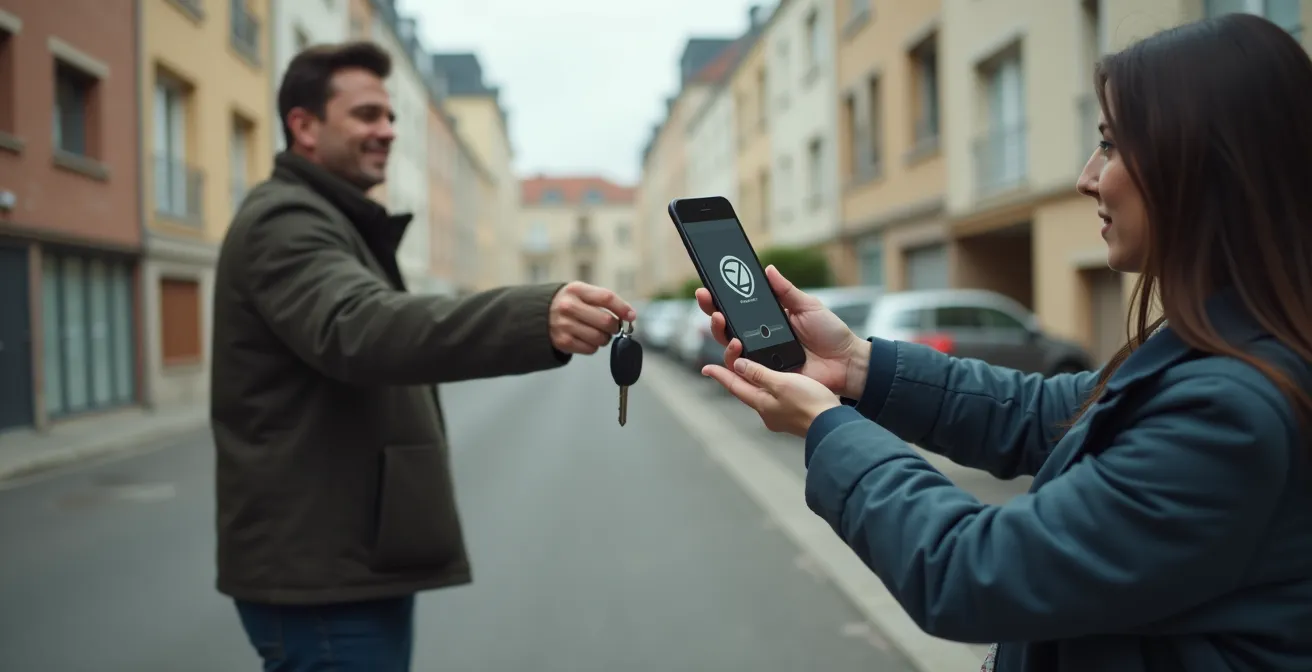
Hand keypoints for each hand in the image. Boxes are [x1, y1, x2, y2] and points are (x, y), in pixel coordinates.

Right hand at [549, 282, 636, 354]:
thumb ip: (605, 300)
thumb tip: (630, 316)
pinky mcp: (563, 342)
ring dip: (605, 338)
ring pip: (600, 338)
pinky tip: (586, 338)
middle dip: (614, 327)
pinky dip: (594, 346)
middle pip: (606, 321)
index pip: (606, 298)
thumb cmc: (571, 303)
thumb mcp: (582, 293)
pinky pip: (591, 349)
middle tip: (612, 327)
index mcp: (576, 290)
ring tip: (598, 332)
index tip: (631, 316)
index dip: (623, 308)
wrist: (540, 315)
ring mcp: (564, 325)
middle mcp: (568, 306)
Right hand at [695, 265, 870, 398]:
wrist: (846, 361)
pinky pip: (743, 372)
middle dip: (712, 314)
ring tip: (725, 325)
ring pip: (729, 349)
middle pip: (726, 329)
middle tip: (711, 305)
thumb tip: (768, 269)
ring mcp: (761, 359)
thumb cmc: (830, 334)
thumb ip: (786, 290)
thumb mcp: (808, 306)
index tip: (707, 289)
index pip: (737, 310)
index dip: (719, 300)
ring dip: (721, 335)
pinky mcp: (766, 376)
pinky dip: (735, 361)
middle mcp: (759, 339)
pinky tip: (735, 348)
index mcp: (767, 320)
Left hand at [703, 357, 841, 436]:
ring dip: (753, 378)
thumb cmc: (810, 405)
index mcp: (761, 403)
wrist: (832, 425)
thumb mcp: (781, 383)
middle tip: (733, 358)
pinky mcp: (791, 413)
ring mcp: (779, 414)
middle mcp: (766, 411)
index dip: (719, 374)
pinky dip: (769, 385)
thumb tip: (738, 365)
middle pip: (745, 388)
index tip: (706, 368)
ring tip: (750, 365)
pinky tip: (776, 380)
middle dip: (737, 373)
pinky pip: (773, 396)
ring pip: (760, 392)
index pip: (734, 385)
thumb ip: (759, 374)